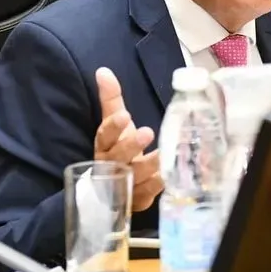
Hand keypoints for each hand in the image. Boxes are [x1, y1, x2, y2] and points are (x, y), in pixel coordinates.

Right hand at [94, 67, 162, 211]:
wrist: (117, 185)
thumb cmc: (119, 146)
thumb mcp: (116, 121)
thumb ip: (111, 98)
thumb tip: (103, 70)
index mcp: (104, 145)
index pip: (104, 135)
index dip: (113, 126)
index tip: (125, 115)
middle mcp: (111, 166)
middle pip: (118, 157)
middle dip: (131, 145)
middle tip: (147, 132)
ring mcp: (123, 185)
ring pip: (134, 177)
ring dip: (149, 166)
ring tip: (163, 155)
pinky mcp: (136, 201)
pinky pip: (146, 195)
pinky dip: (156, 187)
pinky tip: (167, 177)